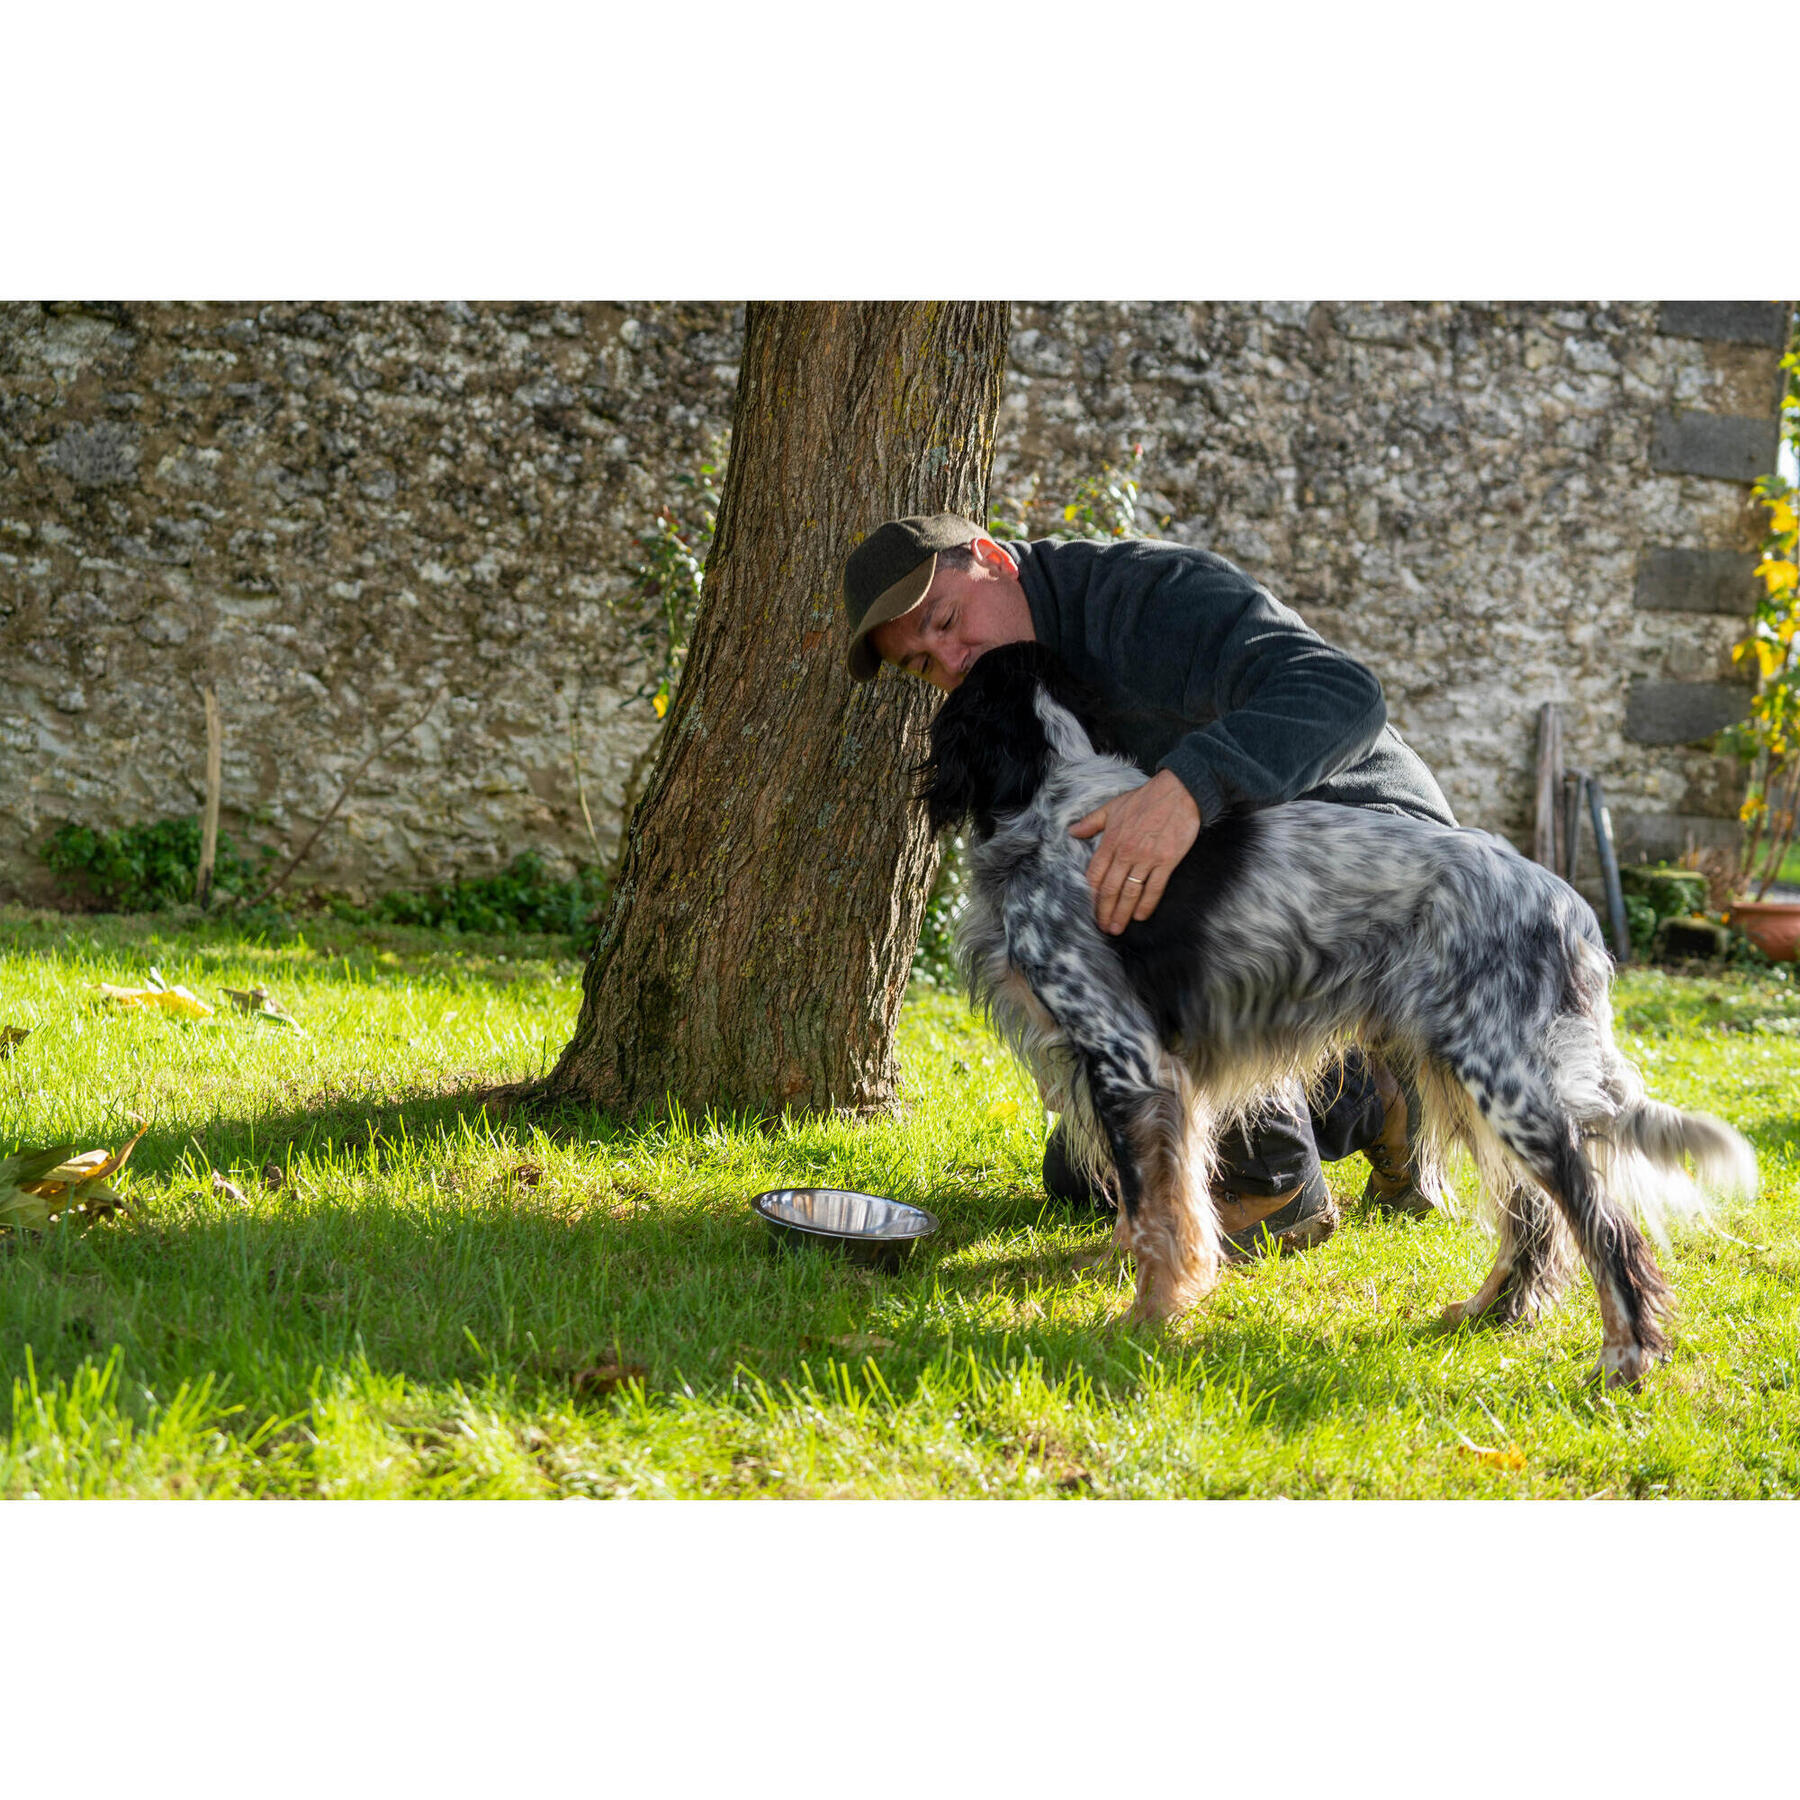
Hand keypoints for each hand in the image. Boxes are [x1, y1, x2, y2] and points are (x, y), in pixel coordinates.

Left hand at [1069, 769, 1200, 934]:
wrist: (1178, 791)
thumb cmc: (1145, 798)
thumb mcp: (1113, 806)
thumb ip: (1092, 822)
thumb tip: (1072, 831)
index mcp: (1111, 841)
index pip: (1095, 874)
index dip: (1091, 895)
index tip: (1089, 909)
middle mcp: (1126, 852)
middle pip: (1110, 888)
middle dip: (1104, 911)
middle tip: (1103, 927)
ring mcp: (1147, 858)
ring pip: (1130, 892)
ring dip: (1123, 913)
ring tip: (1118, 928)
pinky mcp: (1166, 861)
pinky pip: (1154, 888)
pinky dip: (1147, 904)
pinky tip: (1140, 916)